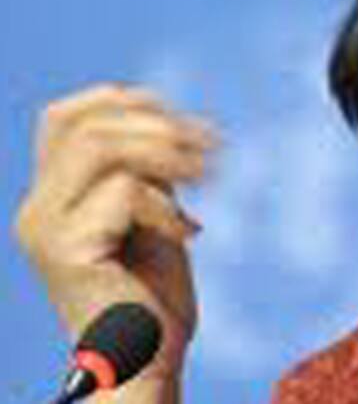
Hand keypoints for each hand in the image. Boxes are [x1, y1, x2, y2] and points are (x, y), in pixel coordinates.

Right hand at [13, 83, 217, 398]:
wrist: (147, 366)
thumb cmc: (154, 300)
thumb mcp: (153, 219)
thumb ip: (147, 175)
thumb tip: (170, 123)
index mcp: (53, 198)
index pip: (65, 118)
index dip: (124, 101)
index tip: (183, 120)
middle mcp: (37, 210)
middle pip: (84, 123)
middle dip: (157, 123)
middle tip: (211, 147)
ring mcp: (46, 229)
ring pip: (99, 145)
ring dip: (165, 149)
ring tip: (207, 174)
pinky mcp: (67, 249)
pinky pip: (122, 191)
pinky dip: (166, 204)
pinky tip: (189, 234)